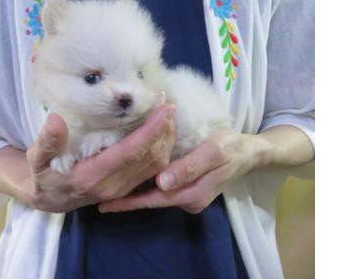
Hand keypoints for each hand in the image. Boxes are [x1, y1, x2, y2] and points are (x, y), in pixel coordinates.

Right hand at [24, 104, 175, 212]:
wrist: (50, 200)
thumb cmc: (44, 175)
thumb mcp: (36, 159)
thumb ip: (46, 142)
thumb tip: (55, 120)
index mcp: (91, 176)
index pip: (129, 153)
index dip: (150, 131)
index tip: (164, 108)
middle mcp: (112, 186)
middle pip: (149, 158)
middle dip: (163, 129)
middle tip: (166, 102)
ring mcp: (122, 190)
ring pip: (155, 165)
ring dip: (165, 138)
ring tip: (165, 112)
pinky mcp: (127, 189)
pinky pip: (152, 169)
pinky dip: (161, 148)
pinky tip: (159, 130)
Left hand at [98, 128, 272, 213]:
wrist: (251, 151)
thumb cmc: (231, 147)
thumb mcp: (212, 152)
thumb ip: (188, 167)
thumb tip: (162, 183)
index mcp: (191, 194)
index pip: (153, 200)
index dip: (128, 202)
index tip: (105, 204)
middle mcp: (188, 201)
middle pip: (152, 199)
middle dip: (127, 199)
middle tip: (100, 198)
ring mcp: (189, 196)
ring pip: (157, 194)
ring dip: (137, 192)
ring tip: (112, 189)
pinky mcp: (190, 189)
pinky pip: (165, 189)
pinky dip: (149, 185)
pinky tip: (135, 180)